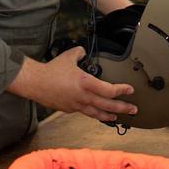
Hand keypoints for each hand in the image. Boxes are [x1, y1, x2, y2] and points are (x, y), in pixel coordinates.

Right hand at [9, 47, 136, 121]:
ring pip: (97, 113)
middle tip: (133, 109)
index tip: (130, 90)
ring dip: (109, 115)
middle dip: (122, 108)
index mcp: (86, 83)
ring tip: (118, 117)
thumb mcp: (69, 56)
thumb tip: (83, 51)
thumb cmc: (51, 70)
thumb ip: (80, 52)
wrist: (35, 83)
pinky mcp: (69, 109)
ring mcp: (76, 105)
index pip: (109, 90)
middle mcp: (83, 96)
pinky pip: (86, 112)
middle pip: (107, 105)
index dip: (121, 90)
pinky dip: (94, 114)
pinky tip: (98, 114)